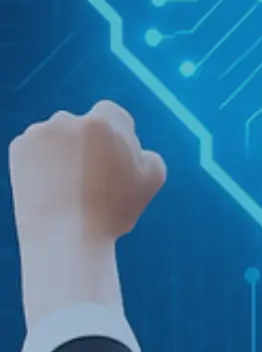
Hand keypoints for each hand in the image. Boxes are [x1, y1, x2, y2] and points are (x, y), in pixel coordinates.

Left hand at [9, 101, 166, 326]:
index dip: (117, 138)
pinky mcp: (18, 148)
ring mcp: (39, 132)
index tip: (115, 162)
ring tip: (71, 187)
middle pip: (84, 125)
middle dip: (88, 145)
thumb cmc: (113, 210)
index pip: (113, 114)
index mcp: (105, 122)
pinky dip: (42, 163)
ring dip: (64, 152)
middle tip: (93, 179)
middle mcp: (68, 120)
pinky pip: (35, 149)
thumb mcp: (153, 178)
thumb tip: (134, 148)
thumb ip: (146, 153)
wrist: (65, 237)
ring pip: (58, 136)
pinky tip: (52, 187)